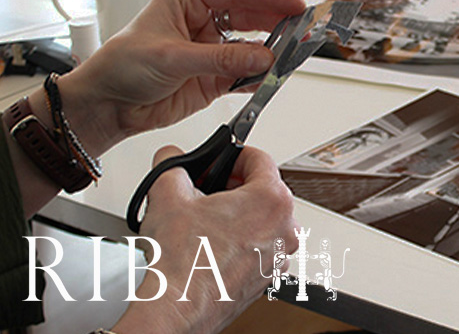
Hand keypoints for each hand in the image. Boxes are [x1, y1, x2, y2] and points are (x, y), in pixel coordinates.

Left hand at [51, 0, 304, 154]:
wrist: (109, 105)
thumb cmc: (122, 65)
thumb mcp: (171, 56)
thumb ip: (220, 58)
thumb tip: (261, 57)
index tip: (295, 6)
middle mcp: (205, 20)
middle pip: (251, 17)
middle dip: (277, 24)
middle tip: (302, 31)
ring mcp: (213, 49)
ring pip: (252, 46)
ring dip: (271, 51)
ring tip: (291, 55)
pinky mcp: (215, 77)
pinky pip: (245, 74)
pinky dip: (259, 76)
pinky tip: (270, 76)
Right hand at [112, 145, 298, 333]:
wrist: (176, 311)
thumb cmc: (183, 264)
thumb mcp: (168, 194)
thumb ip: (172, 164)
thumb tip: (172, 158)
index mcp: (272, 200)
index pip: (260, 159)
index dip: (234, 154)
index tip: (221, 160)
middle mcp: (284, 228)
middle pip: (263, 189)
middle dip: (233, 185)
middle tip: (207, 189)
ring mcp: (279, 256)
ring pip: (262, 218)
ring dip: (237, 213)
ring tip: (205, 217)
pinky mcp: (267, 277)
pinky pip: (259, 245)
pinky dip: (240, 238)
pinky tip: (211, 242)